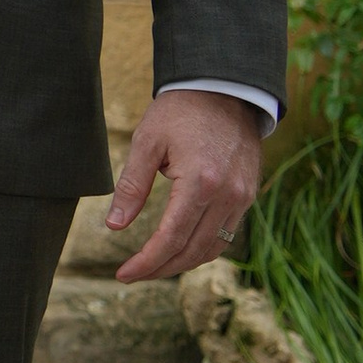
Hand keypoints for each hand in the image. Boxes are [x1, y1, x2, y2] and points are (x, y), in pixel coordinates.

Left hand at [105, 87, 265, 283]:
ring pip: (212, 248)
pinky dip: (202, 248)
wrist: (225, 88)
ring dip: (182, 263)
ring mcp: (242, 197)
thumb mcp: (147, 142)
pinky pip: (226, 234)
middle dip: (160, 268)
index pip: (171, 239)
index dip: (146, 262)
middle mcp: (227, 196)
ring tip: (153, 265)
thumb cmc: (181, 111)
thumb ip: (131, 186)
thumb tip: (114, 225)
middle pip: (192, 251)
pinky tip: (181, 248)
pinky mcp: (248, 194)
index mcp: (200, 183)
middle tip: (133, 274)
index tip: (123, 274)